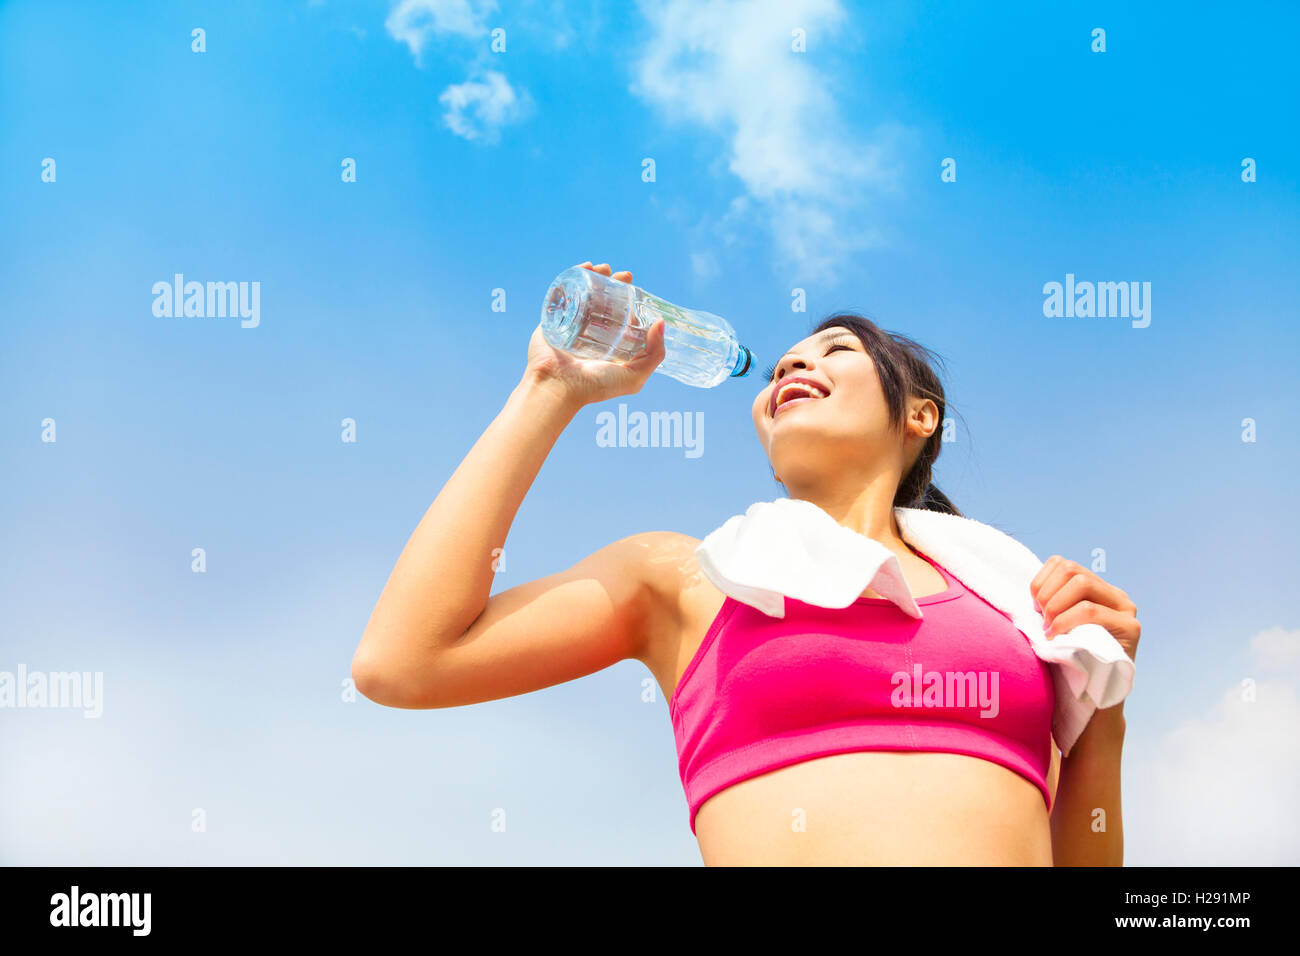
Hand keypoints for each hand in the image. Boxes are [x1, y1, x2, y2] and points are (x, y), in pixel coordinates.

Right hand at [525, 261, 666, 407]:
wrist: (557, 387)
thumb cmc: (594, 387)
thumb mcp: (634, 377)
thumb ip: (654, 355)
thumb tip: (660, 322)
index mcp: (609, 342)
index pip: (622, 312)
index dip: (630, 297)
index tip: (634, 285)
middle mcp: (591, 330)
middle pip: (605, 298)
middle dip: (614, 281)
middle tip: (622, 276)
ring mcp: (571, 321)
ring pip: (585, 291)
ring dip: (596, 274)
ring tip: (603, 268)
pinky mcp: (553, 315)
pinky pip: (563, 290)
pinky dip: (574, 274)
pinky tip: (585, 267)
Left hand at [1030, 556, 1140, 661]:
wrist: (1091, 697)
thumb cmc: (1067, 659)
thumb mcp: (1055, 623)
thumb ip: (1050, 602)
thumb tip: (1032, 588)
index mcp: (1095, 588)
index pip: (1062, 563)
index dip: (1040, 581)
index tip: (1033, 607)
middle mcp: (1114, 594)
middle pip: (1071, 569)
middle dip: (1047, 593)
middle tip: (1041, 620)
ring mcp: (1125, 609)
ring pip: (1082, 584)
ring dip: (1056, 606)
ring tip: (1049, 629)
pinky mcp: (1131, 627)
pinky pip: (1091, 611)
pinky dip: (1065, 621)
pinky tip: (1055, 637)